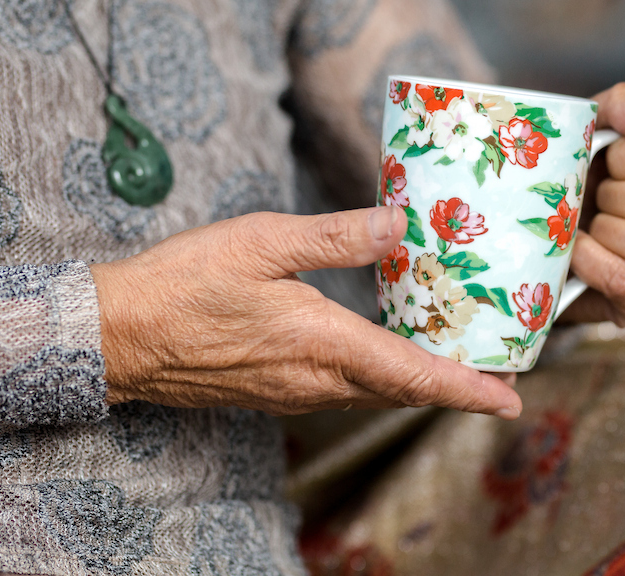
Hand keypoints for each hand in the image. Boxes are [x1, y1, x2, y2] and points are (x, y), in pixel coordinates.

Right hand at [92, 207, 521, 417]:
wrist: (116, 335)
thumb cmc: (183, 285)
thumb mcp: (263, 241)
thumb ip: (336, 237)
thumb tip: (398, 226)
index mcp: (321, 343)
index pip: (411, 375)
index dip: (465, 389)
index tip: (508, 398)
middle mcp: (314, 379)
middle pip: (401, 391)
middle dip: (453, 387)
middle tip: (496, 374)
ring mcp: (292, 391)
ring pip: (372, 393)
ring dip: (416, 383)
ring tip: (452, 363)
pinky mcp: (273, 390)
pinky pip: (343, 391)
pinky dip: (378, 378)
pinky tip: (382, 353)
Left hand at [562, 83, 624, 325]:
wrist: (557, 238)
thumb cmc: (586, 176)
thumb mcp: (596, 129)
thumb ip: (621, 105)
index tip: (608, 158)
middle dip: (617, 196)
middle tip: (599, 196)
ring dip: (610, 233)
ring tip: (594, 227)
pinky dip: (593, 263)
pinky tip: (577, 251)